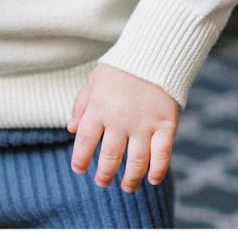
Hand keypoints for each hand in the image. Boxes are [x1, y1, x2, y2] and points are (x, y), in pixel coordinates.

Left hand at [68, 64, 178, 192]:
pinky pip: (162, 154)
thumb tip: (72, 130)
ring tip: (126, 186)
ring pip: (135, 162)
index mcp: (99, 107)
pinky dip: (157, 170)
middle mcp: (120, 119)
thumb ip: (82, 105)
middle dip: (104, 174)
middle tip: (102, 182)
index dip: (80, 159)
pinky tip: (152, 179)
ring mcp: (144, 123)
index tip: (79, 169)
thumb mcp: (95, 81)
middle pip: (110, 157)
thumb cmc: (120, 68)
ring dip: (130, 179)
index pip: (85, 142)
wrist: (154, 52)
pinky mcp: (165, 124)